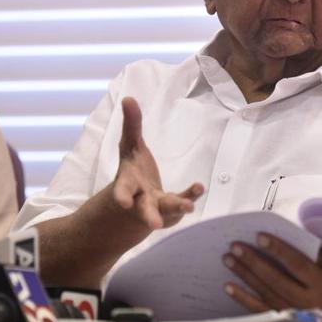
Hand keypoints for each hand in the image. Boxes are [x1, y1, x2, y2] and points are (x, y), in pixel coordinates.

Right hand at [112, 97, 203, 230]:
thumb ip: (131, 125)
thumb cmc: (133, 171)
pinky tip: (199, 187)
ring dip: (178, 207)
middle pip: (144, 208)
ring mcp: (158, 206)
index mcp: (127, 183)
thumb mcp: (130, 146)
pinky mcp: (172, 208)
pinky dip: (191, 194)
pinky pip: (182, 200)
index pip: (122, 190)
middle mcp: (141, 199)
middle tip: (153, 224)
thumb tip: (128, 97)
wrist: (135, 204)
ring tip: (189, 208)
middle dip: (148, 215)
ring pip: (167, 209)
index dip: (122, 196)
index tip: (122, 202)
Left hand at [222, 233, 321, 321]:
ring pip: (265, 293)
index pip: (296, 263)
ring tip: (229, 260)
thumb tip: (285, 239)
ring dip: (244, 276)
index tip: (259, 236)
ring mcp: (297, 315)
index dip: (277, 249)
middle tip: (235, 246)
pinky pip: (261, 311)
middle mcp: (309, 302)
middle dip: (253, 261)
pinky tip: (230, 287)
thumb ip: (314, 255)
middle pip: (275, 279)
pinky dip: (244, 299)